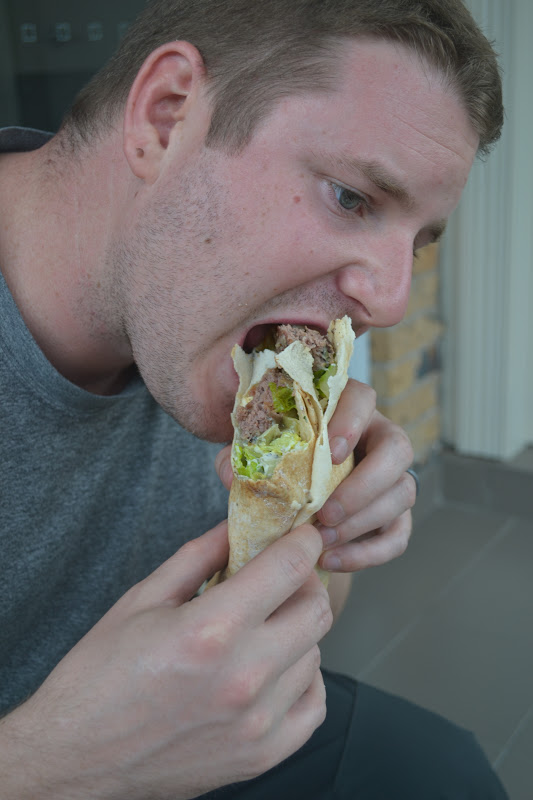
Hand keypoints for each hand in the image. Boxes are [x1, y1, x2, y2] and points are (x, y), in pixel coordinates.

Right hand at [0, 523, 330, 799]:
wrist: (76, 757)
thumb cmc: (100, 675)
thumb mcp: (143, 597)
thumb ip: (200, 555)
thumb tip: (240, 526)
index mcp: (212, 629)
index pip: (290, 567)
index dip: (302, 541)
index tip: (301, 535)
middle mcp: (245, 677)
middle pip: (316, 609)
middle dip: (303, 582)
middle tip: (280, 578)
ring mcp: (257, 723)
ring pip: (315, 655)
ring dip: (296, 631)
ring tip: (262, 628)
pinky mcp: (260, 756)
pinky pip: (313, 707)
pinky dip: (303, 680)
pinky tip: (275, 670)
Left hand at [216, 379, 415, 573]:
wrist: (285, 488)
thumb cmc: (273, 456)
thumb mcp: (253, 446)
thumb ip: (241, 452)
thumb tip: (231, 471)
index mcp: (345, 408)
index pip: (363, 399)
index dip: (352, 423)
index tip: (330, 452)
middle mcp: (376, 438)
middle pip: (398, 449)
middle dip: (366, 484)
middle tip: (327, 512)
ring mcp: (390, 477)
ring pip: (403, 493)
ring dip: (364, 521)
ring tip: (322, 542)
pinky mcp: (392, 515)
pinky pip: (398, 535)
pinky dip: (369, 553)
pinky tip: (332, 560)